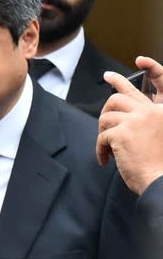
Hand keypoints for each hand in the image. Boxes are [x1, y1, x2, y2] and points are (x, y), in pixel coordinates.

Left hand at [96, 57, 162, 193]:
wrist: (162, 182)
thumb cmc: (161, 165)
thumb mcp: (160, 136)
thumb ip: (146, 122)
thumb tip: (121, 116)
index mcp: (160, 111)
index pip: (136, 90)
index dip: (120, 80)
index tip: (109, 76)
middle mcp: (149, 112)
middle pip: (116, 99)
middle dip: (106, 111)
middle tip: (102, 125)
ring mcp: (135, 121)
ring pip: (106, 118)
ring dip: (103, 133)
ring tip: (108, 148)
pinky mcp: (122, 133)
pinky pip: (102, 137)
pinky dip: (101, 149)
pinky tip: (106, 159)